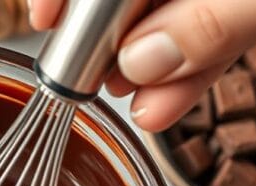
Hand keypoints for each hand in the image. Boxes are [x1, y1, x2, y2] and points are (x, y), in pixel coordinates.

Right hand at [30, 0, 255, 130]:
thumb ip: (212, 20)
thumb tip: (139, 60)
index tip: (43, 19)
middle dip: (111, 34)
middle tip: (91, 83)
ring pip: (172, 9)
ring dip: (151, 64)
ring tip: (135, 107)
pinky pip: (212, 26)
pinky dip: (193, 67)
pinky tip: (167, 104)